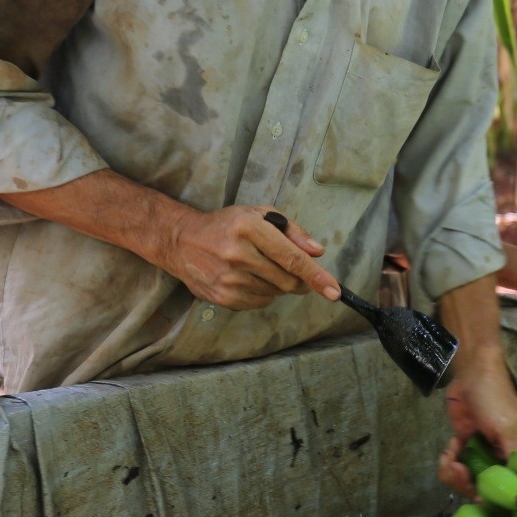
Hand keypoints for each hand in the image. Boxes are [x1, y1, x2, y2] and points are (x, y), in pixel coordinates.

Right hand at [161, 205, 338, 308]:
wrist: (182, 241)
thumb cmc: (228, 225)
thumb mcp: (260, 214)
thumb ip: (293, 231)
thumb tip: (317, 252)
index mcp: (250, 228)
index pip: (292, 258)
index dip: (317, 276)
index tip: (334, 291)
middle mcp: (238, 255)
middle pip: (288, 281)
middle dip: (301, 280)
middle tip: (295, 271)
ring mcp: (228, 279)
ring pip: (276, 293)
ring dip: (278, 284)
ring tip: (259, 266)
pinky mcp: (221, 297)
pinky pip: (259, 302)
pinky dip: (263, 293)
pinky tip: (247, 277)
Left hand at [437, 355, 516, 497]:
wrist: (470, 375)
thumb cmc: (495, 399)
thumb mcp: (509, 427)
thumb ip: (516, 457)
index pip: (511, 491)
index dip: (492, 497)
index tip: (477, 490)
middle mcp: (504, 462)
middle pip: (484, 492)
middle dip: (465, 484)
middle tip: (457, 468)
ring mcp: (483, 458)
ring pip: (466, 484)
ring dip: (453, 472)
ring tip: (450, 455)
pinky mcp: (465, 452)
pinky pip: (454, 470)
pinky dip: (448, 462)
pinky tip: (450, 446)